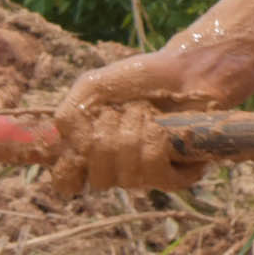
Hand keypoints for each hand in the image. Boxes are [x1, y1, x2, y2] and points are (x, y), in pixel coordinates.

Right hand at [48, 44, 246, 197]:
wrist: (187, 73)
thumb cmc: (138, 80)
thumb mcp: (92, 86)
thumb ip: (70, 115)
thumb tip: (72, 147)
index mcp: (88, 152)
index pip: (66, 182)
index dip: (71, 167)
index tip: (85, 138)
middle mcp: (113, 169)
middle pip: (99, 179)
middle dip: (111, 137)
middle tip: (126, 110)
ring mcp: (143, 175)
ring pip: (128, 177)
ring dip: (137, 134)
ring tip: (147, 113)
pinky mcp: (173, 176)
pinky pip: (158, 176)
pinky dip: (159, 145)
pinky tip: (166, 129)